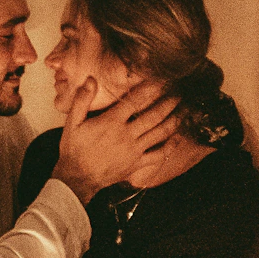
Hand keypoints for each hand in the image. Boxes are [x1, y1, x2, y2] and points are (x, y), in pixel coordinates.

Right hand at [50, 76, 178, 202]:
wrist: (77, 178)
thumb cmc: (74, 150)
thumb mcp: (72, 123)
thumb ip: (82, 100)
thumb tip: (91, 79)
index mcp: (112, 122)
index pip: (135, 101)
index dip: (150, 88)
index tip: (162, 79)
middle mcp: (126, 135)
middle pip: (153, 115)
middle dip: (169, 102)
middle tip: (180, 92)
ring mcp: (134, 150)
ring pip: (160, 133)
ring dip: (174, 120)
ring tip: (186, 109)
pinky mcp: (137, 164)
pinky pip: (158, 155)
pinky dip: (170, 146)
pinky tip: (178, 137)